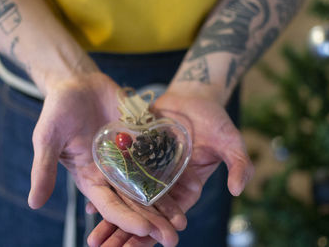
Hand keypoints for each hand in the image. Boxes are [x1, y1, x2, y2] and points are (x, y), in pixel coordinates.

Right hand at [27, 70, 184, 245]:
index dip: (126, 218)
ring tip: (183, 221)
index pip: (110, 205)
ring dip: (165, 203)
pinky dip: (171, 172)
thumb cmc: (58, 111)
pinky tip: (187, 185)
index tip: (145, 230)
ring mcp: (129, 157)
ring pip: (149, 185)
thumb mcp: (47, 139)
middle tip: (172, 238)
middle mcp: (112, 172)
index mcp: (91, 177)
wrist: (78, 84)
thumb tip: (33, 203)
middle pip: (134, 202)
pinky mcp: (141, 140)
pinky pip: (158, 157)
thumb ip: (43, 169)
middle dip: (152, 221)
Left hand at [87, 90, 254, 245]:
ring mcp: (148, 170)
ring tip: (94, 238)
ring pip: (128, 199)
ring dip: (112, 218)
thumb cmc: (215, 119)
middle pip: (145, 213)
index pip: (171, 216)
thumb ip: (238, 164)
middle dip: (127, 233)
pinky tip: (90, 205)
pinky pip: (119, 174)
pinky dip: (107, 190)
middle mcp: (165, 183)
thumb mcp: (230, 141)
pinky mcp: (134, 154)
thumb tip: (237, 190)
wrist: (192, 95)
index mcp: (187, 187)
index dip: (157, 232)